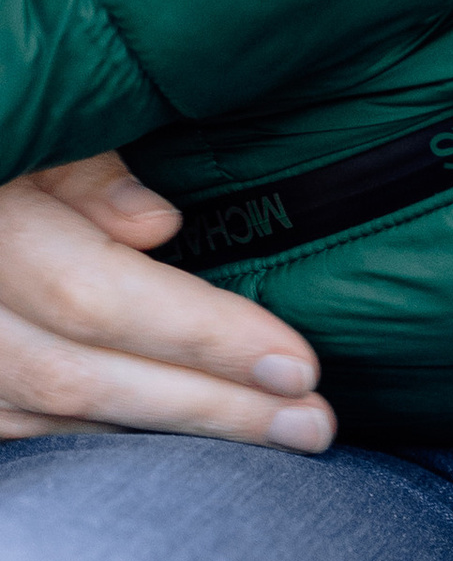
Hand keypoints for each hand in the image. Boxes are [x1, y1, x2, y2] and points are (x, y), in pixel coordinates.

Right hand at [0, 153, 334, 449]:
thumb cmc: (10, 116)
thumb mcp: (42, 121)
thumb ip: (89, 169)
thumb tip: (158, 227)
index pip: (95, 296)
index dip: (197, 333)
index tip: (298, 362)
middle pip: (83, 376)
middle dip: (207, 408)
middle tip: (314, 425)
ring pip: (55, 414)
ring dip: (167, 434)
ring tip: (274, 440)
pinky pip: (28, 428)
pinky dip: (107, 437)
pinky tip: (180, 444)